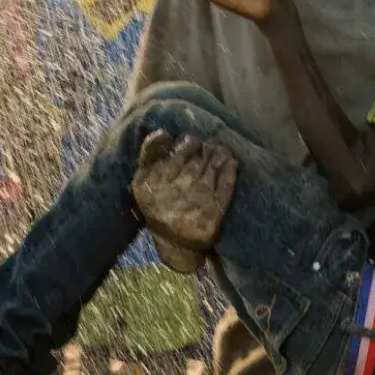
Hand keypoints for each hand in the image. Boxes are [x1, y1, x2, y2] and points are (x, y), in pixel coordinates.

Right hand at [131, 130, 236, 264]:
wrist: (173, 242)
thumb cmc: (157, 201)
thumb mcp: (143, 178)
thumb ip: (150, 152)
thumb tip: (164, 132)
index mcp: (151, 184)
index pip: (176, 157)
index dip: (188, 145)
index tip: (192, 141)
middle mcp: (170, 195)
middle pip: (194, 164)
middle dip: (204, 151)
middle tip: (209, 146)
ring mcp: (192, 207)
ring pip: (209, 173)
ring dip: (217, 157)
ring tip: (220, 150)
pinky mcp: (211, 218)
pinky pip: (224, 189)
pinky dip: (229, 173)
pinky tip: (231, 161)